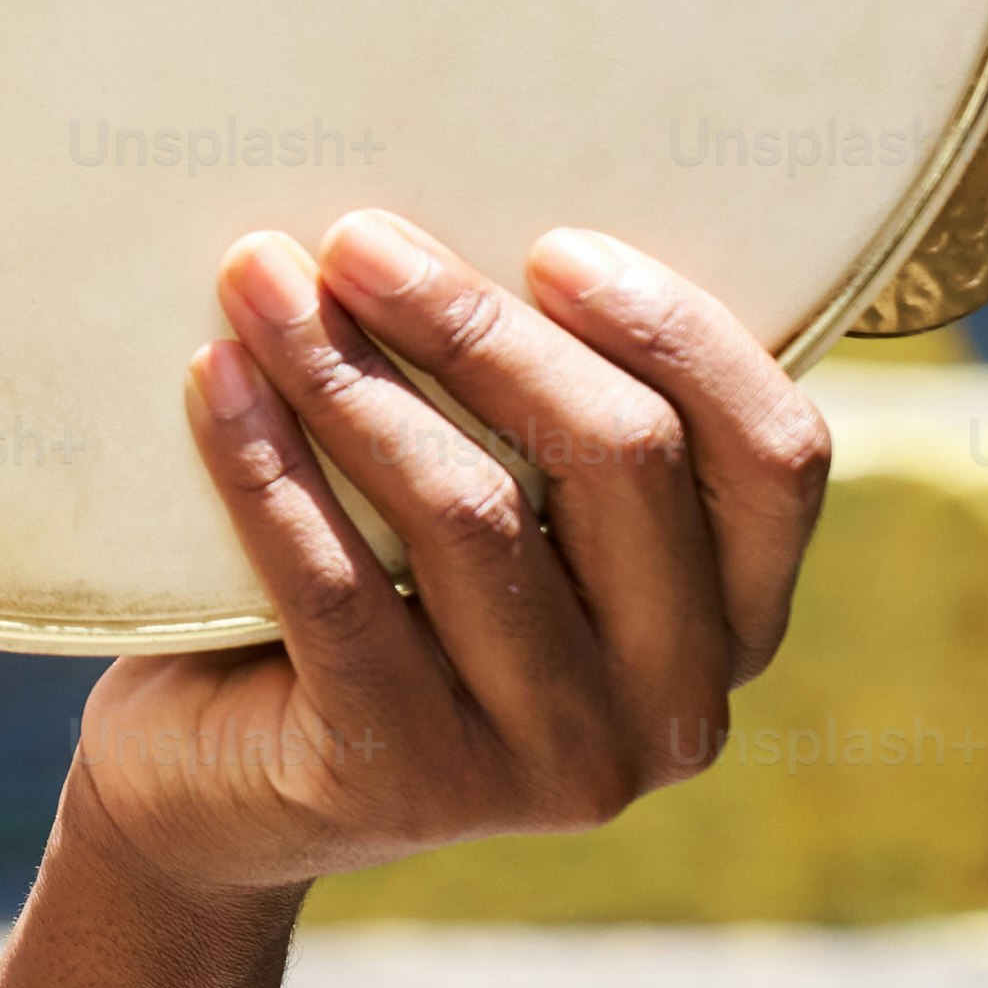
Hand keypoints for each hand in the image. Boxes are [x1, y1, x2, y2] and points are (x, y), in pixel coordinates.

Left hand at [64, 211, 833, 908]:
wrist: (215, 784)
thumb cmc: (374, 596)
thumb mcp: (496, 512)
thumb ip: (542, 416)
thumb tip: (476, 203)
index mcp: (732, 623)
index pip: (777, 458)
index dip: (680, 334)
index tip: (550, 242)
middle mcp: (672, 712)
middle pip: (618, 462)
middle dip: (479, 325)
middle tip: (356, 236)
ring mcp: (548, 763)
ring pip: (469, 515)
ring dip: (349, 373)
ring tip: (255, 277)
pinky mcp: (404, 782)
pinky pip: (334, 589)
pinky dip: (266, 466)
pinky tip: (211, 377)